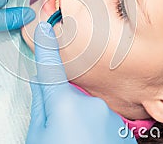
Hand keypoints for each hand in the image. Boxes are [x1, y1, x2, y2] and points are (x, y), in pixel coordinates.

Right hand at [27, 22, 136, 143]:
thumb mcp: (39, 136)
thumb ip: (40, 107)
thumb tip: (42, 85)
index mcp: (66, 103)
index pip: (51, 68)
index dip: (46, 47)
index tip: (45, 29)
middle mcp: (91, 104)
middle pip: (70, 96)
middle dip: (64, 108)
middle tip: (59, 131)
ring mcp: (110, 116)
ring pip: (88, 110)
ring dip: (81, 122)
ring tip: (78, 143)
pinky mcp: (123, 129)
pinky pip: (103, 122)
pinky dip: (96, 132)